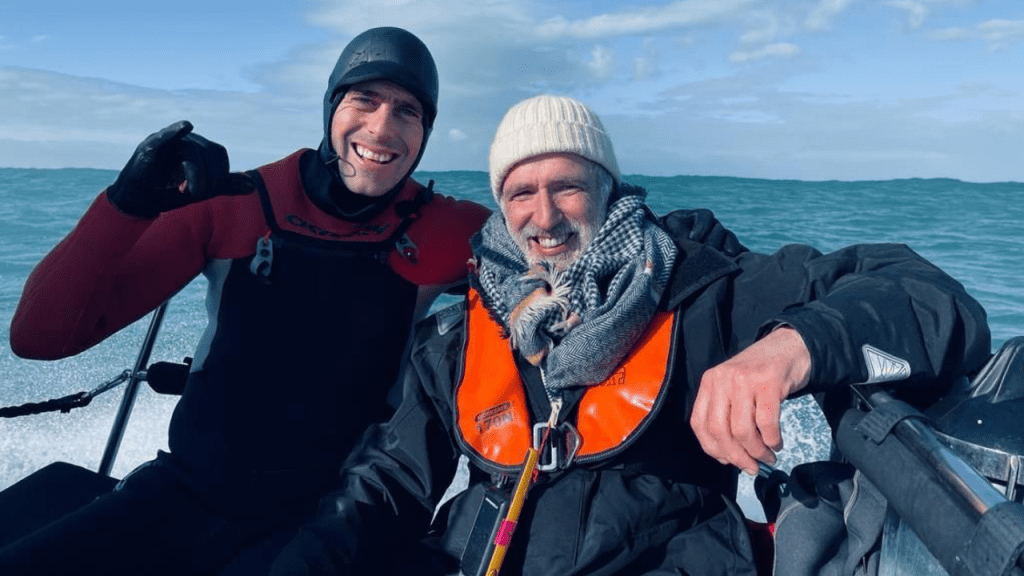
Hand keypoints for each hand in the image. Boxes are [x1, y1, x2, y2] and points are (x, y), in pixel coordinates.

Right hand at [106, 121, 248, 217]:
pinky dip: (175, 131)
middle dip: (210, 177)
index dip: (221, 173)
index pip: (218, 153)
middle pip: (209, 151)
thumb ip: (224, 185)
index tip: (210, 191)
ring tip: (188, 193)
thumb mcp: (201, 189)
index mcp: (197, 148)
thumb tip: (251, 186)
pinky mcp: (150, 146)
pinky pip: (165, 137)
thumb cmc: (168, 192)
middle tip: (198, 194)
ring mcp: (167, 141)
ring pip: (192, 151)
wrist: (138, 201)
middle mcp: (184, 141)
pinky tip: (186, 126)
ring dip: (196, 175)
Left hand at [690, 326, 810, 475]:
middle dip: (735, 456)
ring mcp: (745, 380)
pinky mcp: (769, 383)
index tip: (728, 461)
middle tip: (751, 467)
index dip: (712, 448)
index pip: (699, 422)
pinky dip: (772, 440)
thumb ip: (726, 414)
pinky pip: (767, 423)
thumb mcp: (734, 387)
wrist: (790, 346)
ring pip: (742, 430)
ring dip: (756, 451)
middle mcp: (723, 379)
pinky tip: (777, 443)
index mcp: (710, 382)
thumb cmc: (761, 374)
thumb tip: (728, 456)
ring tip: (768, 456)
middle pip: (719, 430)